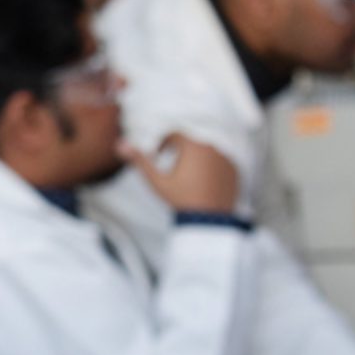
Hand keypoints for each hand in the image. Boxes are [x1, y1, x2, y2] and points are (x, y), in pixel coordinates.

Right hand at [118, 133, 239, 215]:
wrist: (210, 221)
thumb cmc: (182, 201)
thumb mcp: (158, 182)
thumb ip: (141, 161)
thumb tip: (120, 144)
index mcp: (194, 145)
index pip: (175, 133)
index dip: (163, 143)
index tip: (158, 155)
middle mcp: (213, 145)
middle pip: (192, 135)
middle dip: (180, 144)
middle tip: (172, 158)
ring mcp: (227, 155)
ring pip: (207, 143)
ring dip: (196, 151)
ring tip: (187, 169)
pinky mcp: (235, 166)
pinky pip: (221, 154)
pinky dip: (211, 160)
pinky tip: (203, 177)